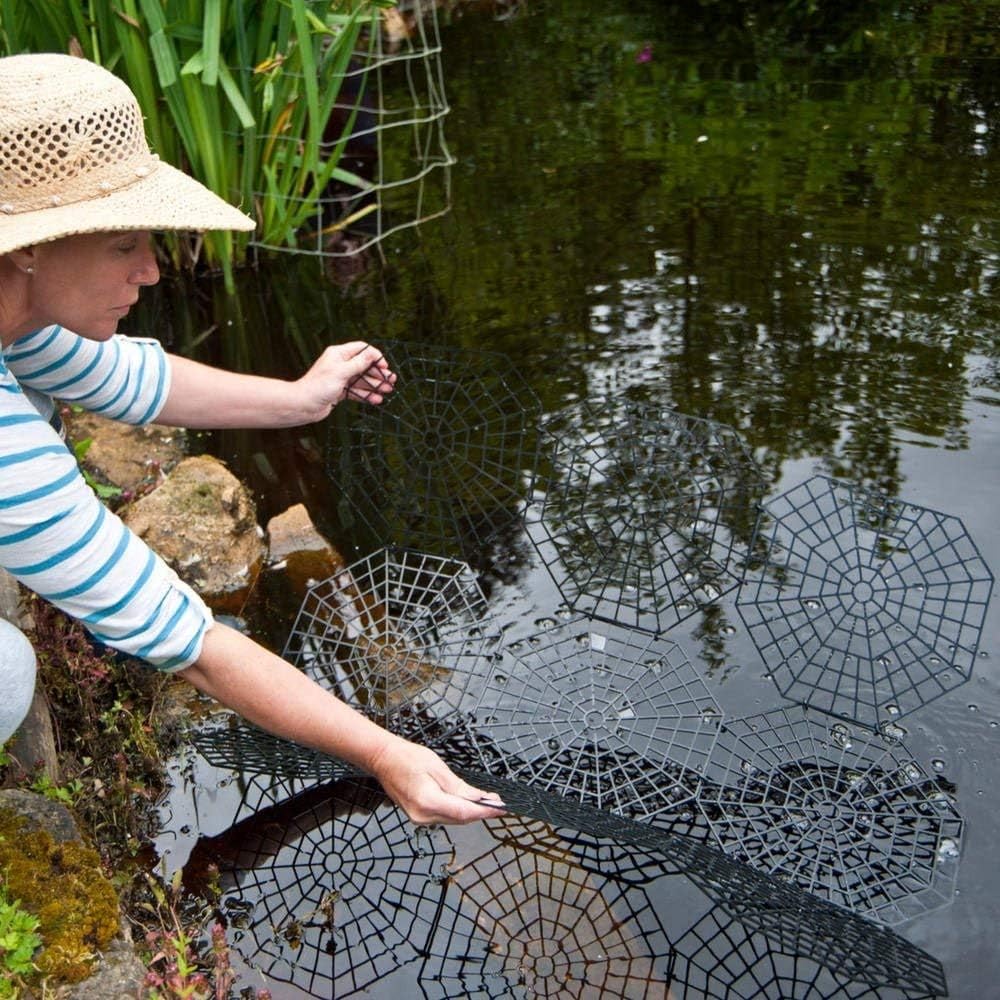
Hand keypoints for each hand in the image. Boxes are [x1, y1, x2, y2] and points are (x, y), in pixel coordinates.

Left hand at [295, 341, 396, 421]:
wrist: (303, 405)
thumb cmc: (318, 386)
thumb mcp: (341, 372)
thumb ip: (359, 363)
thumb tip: (372, 354)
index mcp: (338, 354)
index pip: (361, 349)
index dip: (375, 356)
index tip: (385, 366)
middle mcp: (339, 364)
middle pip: (364, 365)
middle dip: (378, 373)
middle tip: (391, 380)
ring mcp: (340, 378)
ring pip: (361, 379)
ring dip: (375, 385)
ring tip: (387, 391)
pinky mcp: (339, 390)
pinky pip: (356, 391)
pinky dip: (366, 395)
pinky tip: (376, 400)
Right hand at [367, 737, 506, 824]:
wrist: (384, 759)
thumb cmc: (408, 758)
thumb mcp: (438, 767)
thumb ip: (459, 787)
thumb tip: (478, 798)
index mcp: (428, 801)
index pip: (464, 812)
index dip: (485, 811)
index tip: (502, 809)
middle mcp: (423, 815)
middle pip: (460, 818)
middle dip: (481, 812)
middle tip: (499, 804)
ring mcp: (419, 818)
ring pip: (453, 819)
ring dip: (470, 812)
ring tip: (488, 803)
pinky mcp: (419, 816)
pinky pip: (444, 816)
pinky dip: (458, 810)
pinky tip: (468, 803)